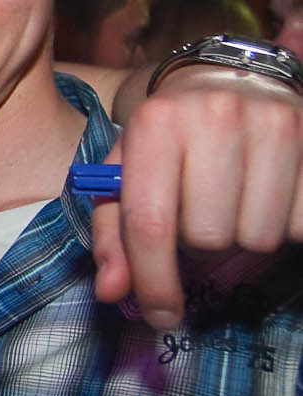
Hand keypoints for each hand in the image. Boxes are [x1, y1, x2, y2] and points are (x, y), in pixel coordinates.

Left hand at [90, 65, 302, 327]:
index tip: (160, 314)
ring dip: (241, 237)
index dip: (154, 281)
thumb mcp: (127, 173)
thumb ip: (112, 235)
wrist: (227, 82)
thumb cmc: (169, 138)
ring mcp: (273, 124)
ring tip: (230, 204)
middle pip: (208, 237)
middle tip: (197, 218)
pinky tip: (263, 198)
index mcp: (155, 124)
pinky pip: (299, 226)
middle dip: (199, 245)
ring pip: (258, 237)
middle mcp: (214, 117)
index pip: (150, 223)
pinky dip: (282, 227)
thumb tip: (112, 292)